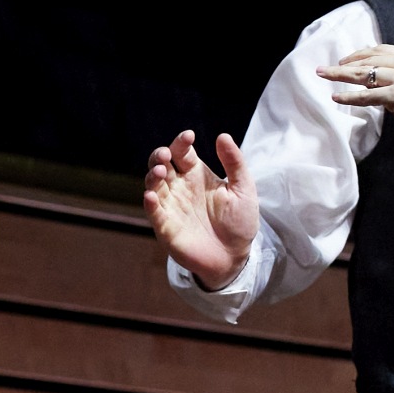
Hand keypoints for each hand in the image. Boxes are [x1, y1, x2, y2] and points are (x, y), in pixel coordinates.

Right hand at [145, 130, 259, 291]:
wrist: (235, 257)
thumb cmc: (239, 221)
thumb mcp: (243, 189)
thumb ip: (235, 163)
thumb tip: (223, 135)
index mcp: (196, 175)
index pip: (182, 152)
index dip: (181, 142)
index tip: (188, 136)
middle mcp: (179, 187)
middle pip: (161, 164)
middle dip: (159, 156)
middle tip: (167, 154)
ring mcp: (171, 206)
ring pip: (153, 185)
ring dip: (153, 176)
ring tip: (161, 171)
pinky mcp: (166, 227)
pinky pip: (154, 212)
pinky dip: (150, 203)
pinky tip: (151, 196)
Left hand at [321, 45, 393, 172]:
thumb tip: (376, 85)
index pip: (386, 51)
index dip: (364, 54)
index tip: (349, 60)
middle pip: (372, 58)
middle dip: (347, 61)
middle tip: (329, 67)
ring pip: (364, 73)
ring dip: (340, 74)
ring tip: (324, 75)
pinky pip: (366, 96)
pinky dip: (349, 97)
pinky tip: (337, 98)